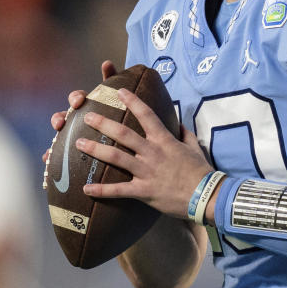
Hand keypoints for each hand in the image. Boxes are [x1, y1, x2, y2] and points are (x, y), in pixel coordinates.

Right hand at [42, 60, 116, 164]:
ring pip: (59, 134)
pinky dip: (50, 154)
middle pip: (65, 116)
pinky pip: (59, 154)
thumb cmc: (122, 118)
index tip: (79, 101)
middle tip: (63, 122)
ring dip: (54, 138)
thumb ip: (115, 82)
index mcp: (89, 107)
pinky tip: (47, 158)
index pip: (78, 99)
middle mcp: (78, 120)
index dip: (75, 99)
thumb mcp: (121, 102)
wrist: (128, 143)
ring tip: (53, 141)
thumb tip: (106, 62)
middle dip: (60, 117)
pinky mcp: (72, 151)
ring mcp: (74, 135)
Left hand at [77, 87, 212, 218]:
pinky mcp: (144, 191)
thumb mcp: (194, 148)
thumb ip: (184, 134)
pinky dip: (101, 190)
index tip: (120, 91)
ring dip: (95, 150)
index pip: (146, 115)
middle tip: (87, 116)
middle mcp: (152, 152)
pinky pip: (119, 190)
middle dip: (103, 123)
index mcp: (164, 140)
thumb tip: (179, 124)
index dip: (133, 101)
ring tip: (78, 144)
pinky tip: (86, 188)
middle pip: (123, 134)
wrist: (207, 196)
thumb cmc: (201, 171)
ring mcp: (146, 171)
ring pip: (116, 157)